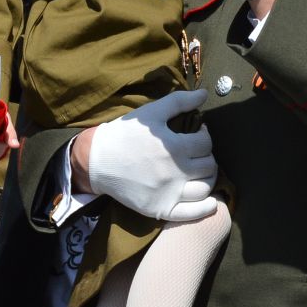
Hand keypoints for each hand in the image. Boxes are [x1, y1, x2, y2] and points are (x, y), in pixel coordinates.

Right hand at [74, 89, 215, 221]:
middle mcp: (175, 172)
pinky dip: (206, 207)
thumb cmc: (125, 134)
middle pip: (209, 166)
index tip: (197, 134)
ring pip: (205, 188)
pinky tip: (209, 201)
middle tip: (197, 153)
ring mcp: (168, 193)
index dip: (204, 136)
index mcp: (174, 147)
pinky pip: (191, 213)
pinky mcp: (160, 209)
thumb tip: (205, 94)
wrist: (97, 161)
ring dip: (209, 178)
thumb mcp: (151, 113)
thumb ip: (180, 101)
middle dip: (207, 156)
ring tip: (200, 172)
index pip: (206, 143)